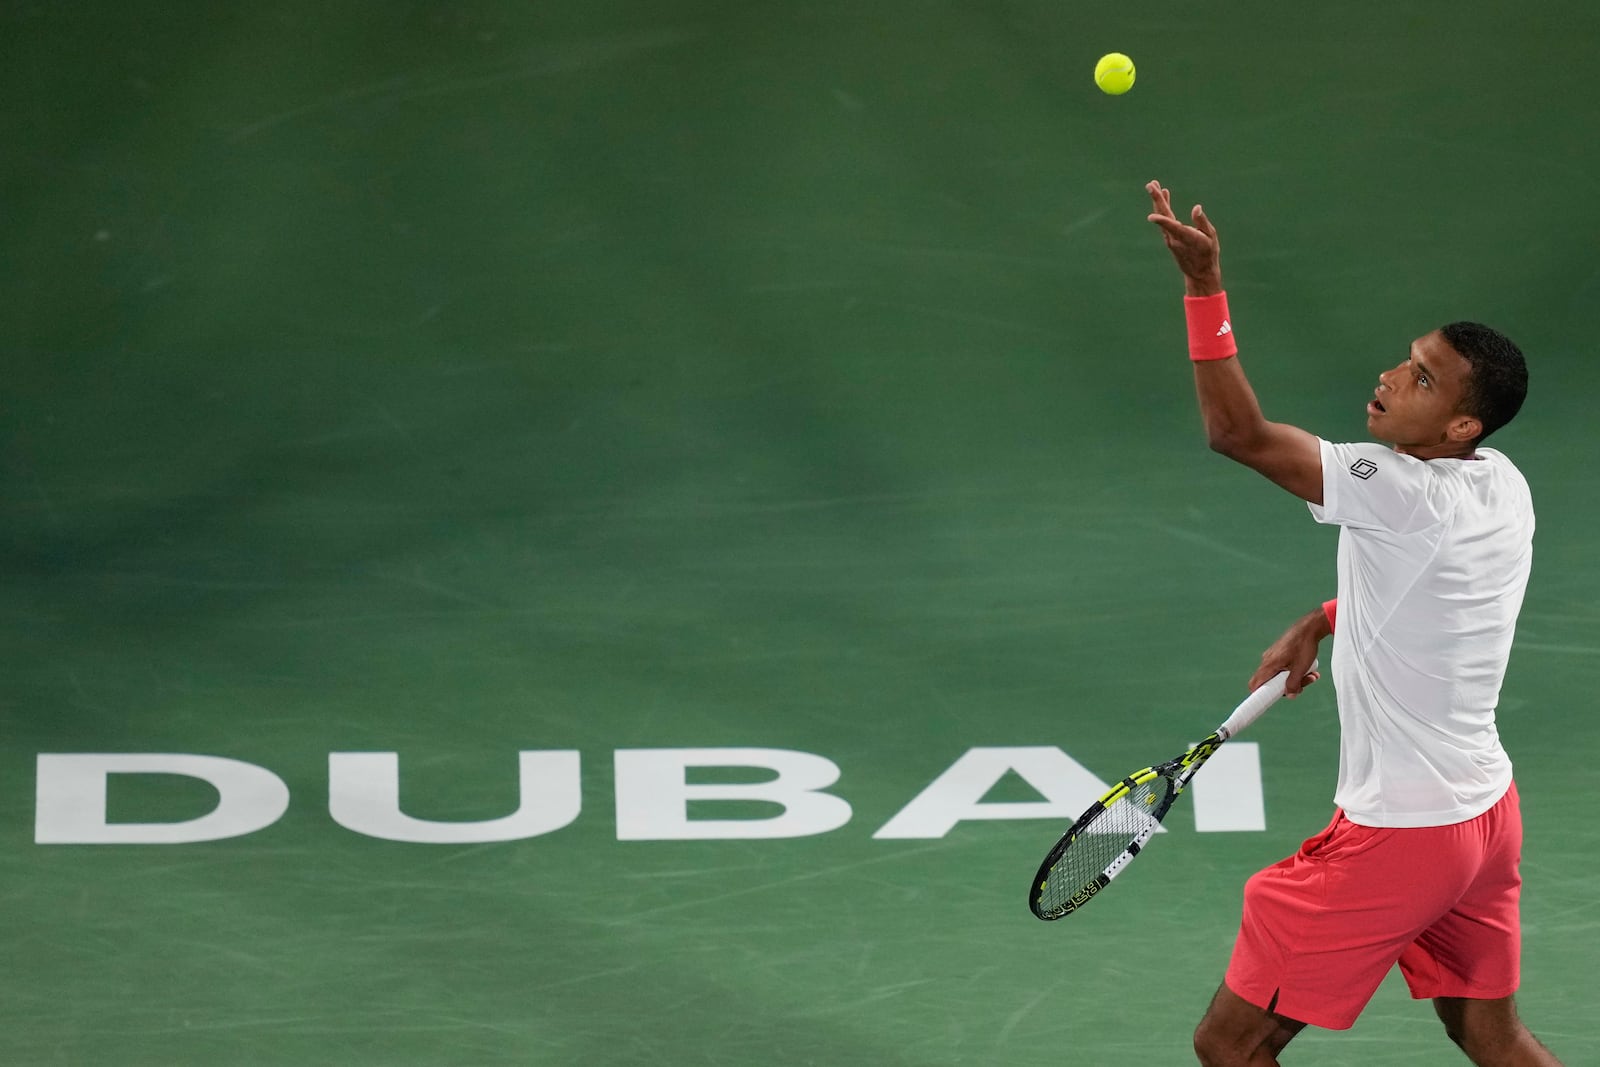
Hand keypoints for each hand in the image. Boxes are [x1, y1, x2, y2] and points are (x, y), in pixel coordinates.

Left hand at [1146, 179, 1222, 295]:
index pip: (1172, 227)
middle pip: (1164, 216)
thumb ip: (1202, 223)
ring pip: (1162, 216)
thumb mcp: (1210, 238)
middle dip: (1157, 199)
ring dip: (1158, 200)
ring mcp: (1170, 238)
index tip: (1150, 216)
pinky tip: (1164, 197)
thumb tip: (1197, 208)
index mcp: (1186, 237)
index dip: (1162, 221)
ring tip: (1153, 185)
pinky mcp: (1170, 238)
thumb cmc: (1208, 254)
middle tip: (1150, 184)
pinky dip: (1163, 207)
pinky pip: (1165, 220)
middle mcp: (1174, 237)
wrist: (1199, 273)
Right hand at [1248, 607, 1328, 696]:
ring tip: (1313, 674)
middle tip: (1306, 683)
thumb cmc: (1304, 646)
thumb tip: (1290, 696)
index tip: (1270, 701)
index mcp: (1269, 665)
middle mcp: (1267, 660)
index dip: (1260, 695)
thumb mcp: (1301, 668)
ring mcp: (1273, 656)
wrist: (1309, 627)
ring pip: (1281, 674)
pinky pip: (1284, 667)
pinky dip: (1295, 669)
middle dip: (1289, 686)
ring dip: (1296, 678)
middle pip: (1272, 682)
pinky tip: (1309, 667)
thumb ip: (1294, 684)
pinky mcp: (1280, 652)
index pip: (1255, 684)